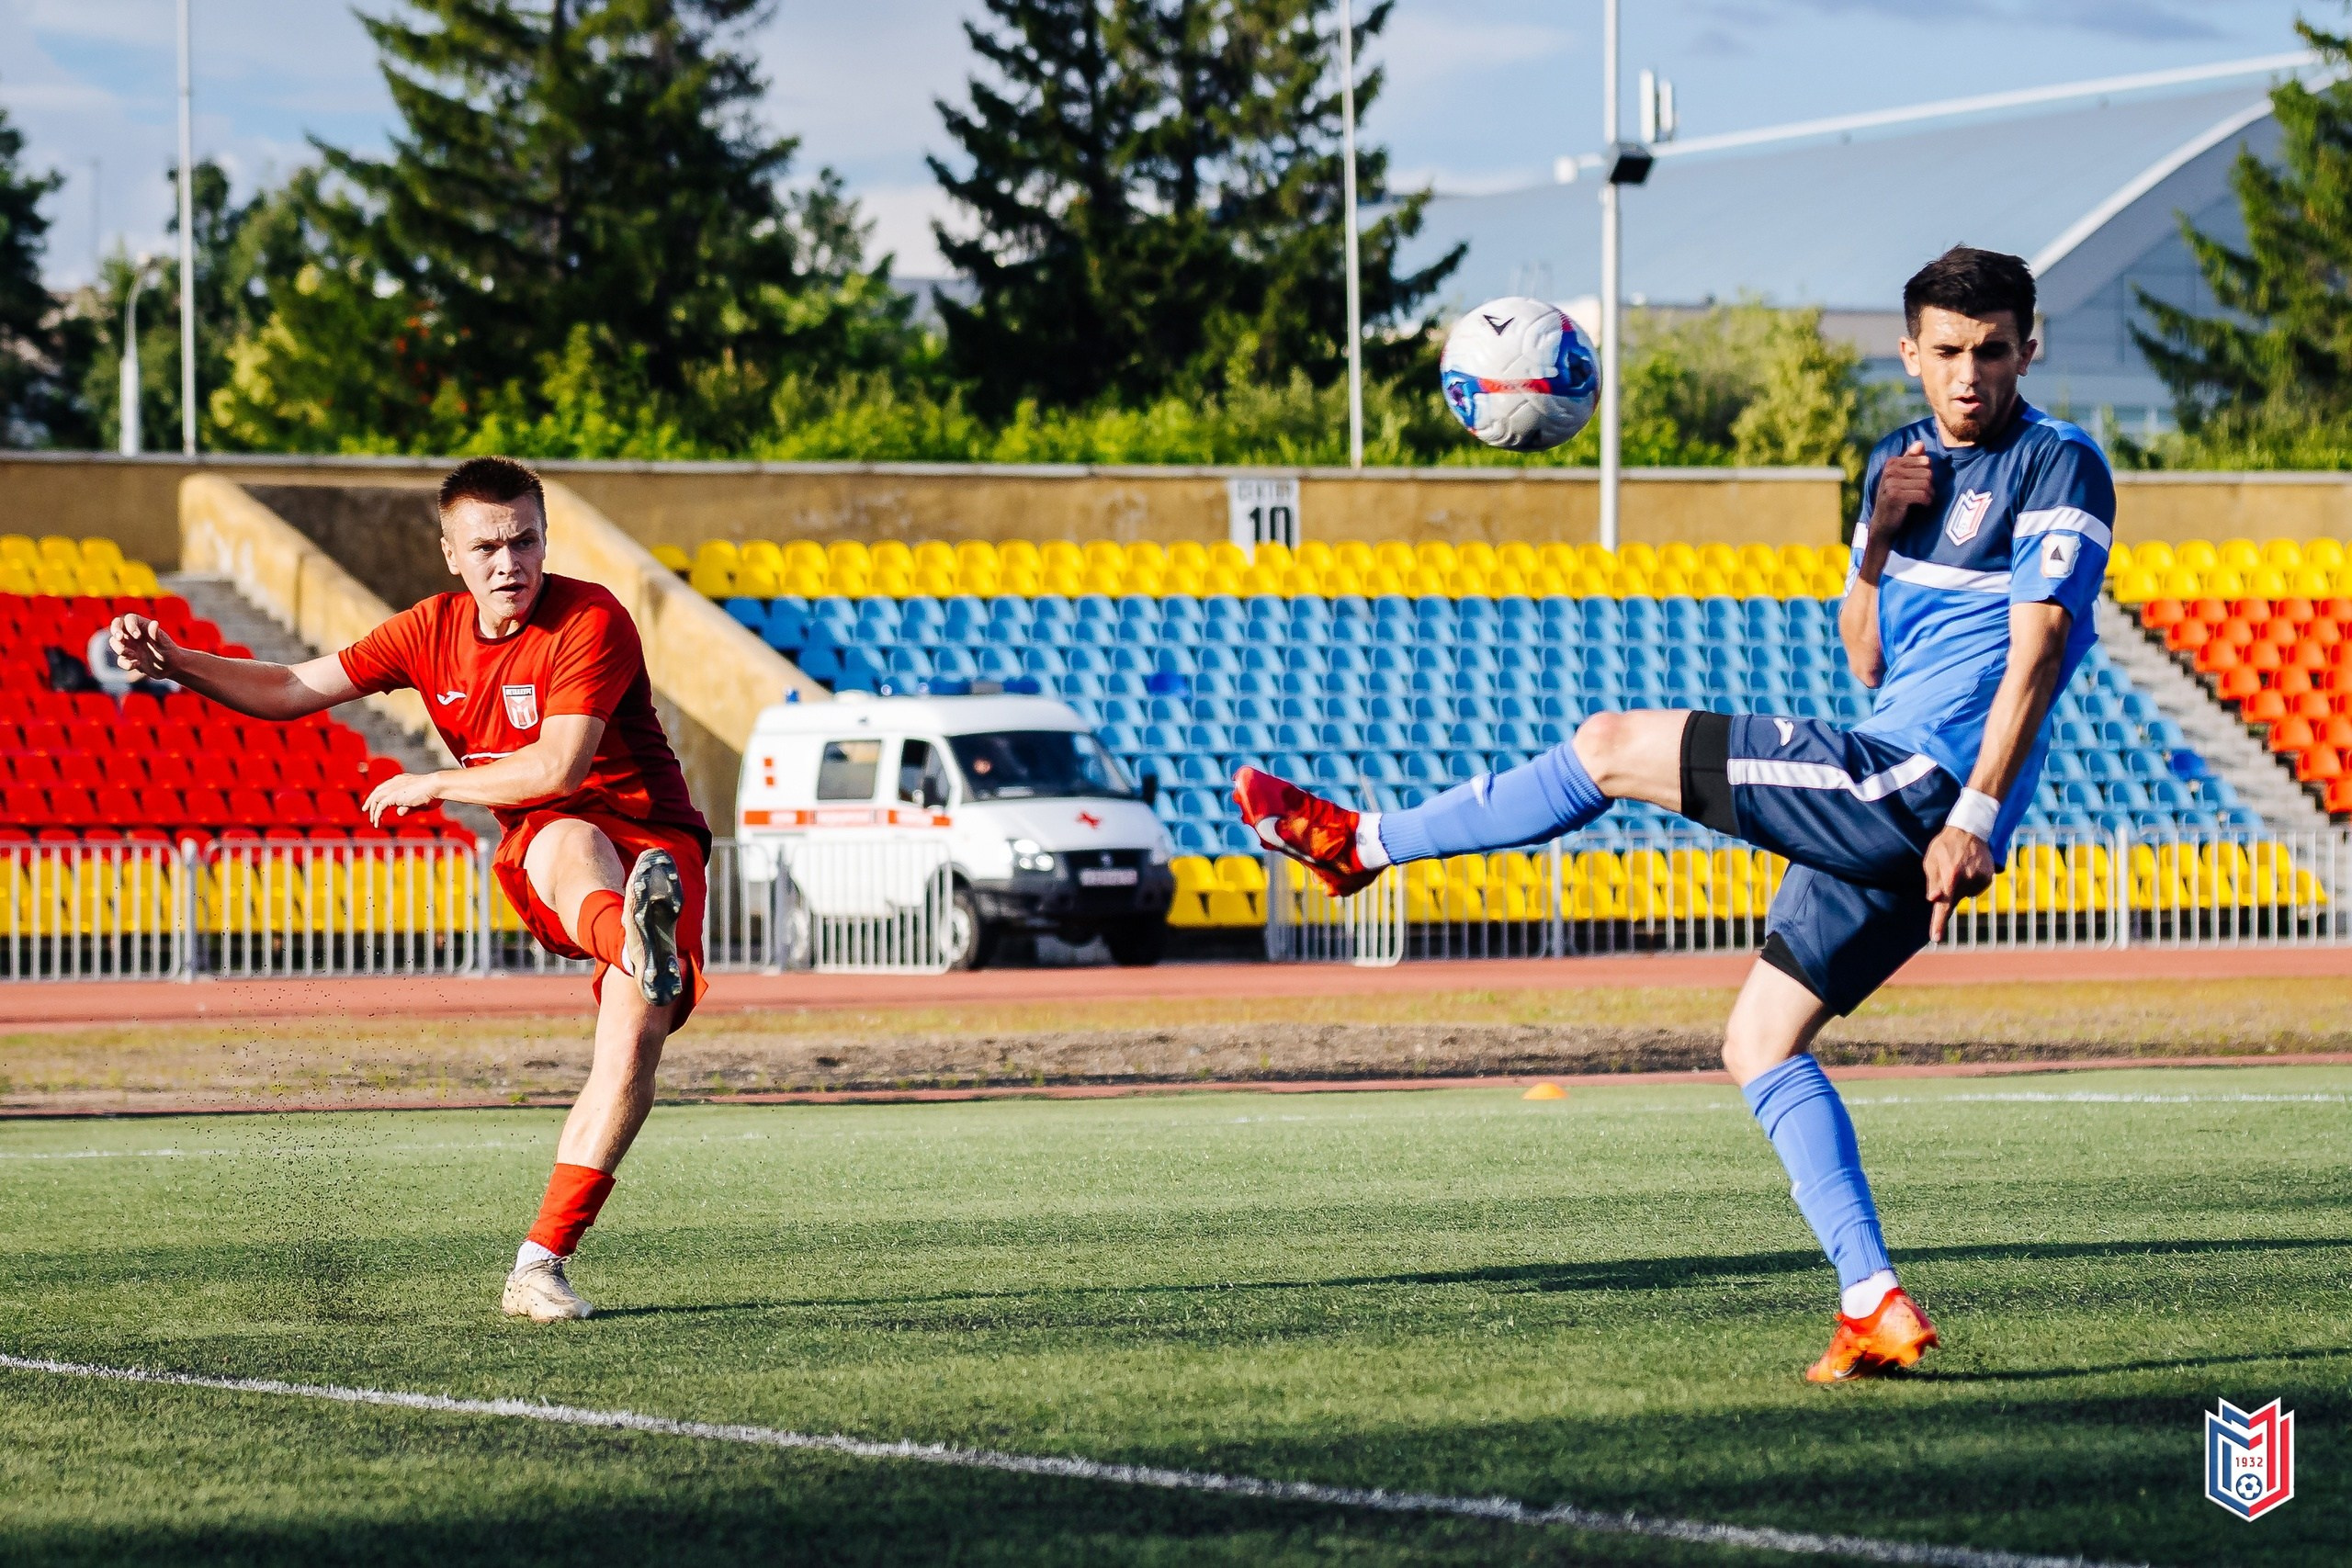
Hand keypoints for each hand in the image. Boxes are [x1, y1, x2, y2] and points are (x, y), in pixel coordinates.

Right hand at [109, 613, 178, 679]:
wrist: (171, 667)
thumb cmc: (169, 651)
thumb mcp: (165, 643)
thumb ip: (157, 634)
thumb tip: (154, 623)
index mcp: (142, 627)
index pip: (130, 619)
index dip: (130, 625)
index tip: (137, 636)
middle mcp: (133, 635)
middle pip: (116, 626)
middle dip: (115, 631)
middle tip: (120, 638)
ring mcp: (129, 646)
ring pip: (114, 642)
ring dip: (120, 649)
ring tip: (133, 655)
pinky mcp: (128, 658)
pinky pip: (120, 660)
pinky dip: (126, 663)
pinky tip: (138, 664)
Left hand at [363, 771, 444, 825]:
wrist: (436, 786)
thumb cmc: (433, 793)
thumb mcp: (419, 802)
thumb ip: (408, 807)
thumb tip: (398, 813)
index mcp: (402, 780)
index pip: (386, 786)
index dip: (381, 795)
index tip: (378, 803)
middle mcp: (395, 782)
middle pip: (377, 791)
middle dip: (370, 800)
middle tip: (365, 809)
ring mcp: (393, 788)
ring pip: (376, 798)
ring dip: (372, 809)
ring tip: (372, 820)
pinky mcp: (393, 796)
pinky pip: (380, 806)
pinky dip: (376, 814)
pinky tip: (376, 822)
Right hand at [1868, 440, 1934, 542]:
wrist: (1883, 523)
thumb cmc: (1896, 499)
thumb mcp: (1902, 478)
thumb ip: (1910, 460)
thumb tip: (1920, 443)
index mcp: (1892, 462)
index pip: (1925, 461)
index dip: (1927, 475)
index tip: (1920, 485)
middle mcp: (1890, 470)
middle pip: (1928, 472)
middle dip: (1929, 486)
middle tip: (1923, 495)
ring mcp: (1890, 483)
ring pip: (1926, 483)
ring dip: (1929, 495)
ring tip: (1923, 501)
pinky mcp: (1895, 496)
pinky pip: (1922, 494)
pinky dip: (1927, 501)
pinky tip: (1922, 505)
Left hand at [1922, 823, 1995, 941]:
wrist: (1970, 829)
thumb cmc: (1944, 846)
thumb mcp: (1931, 861)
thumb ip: (1932, 882)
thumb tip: (1933, 899)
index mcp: (1950, 876)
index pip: (1943, 905)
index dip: (1938, 923)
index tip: (1936, 938)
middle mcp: (1967, 879)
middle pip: (1954, 899)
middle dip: (1948, 893)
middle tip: (1949, 870)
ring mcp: (1980, 879)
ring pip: (1965, 894)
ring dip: (1960, 886)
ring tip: (1960, 866)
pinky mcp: (1988, 877)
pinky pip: (1975, 889)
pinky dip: (1971, 882)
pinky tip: (1970, 867)